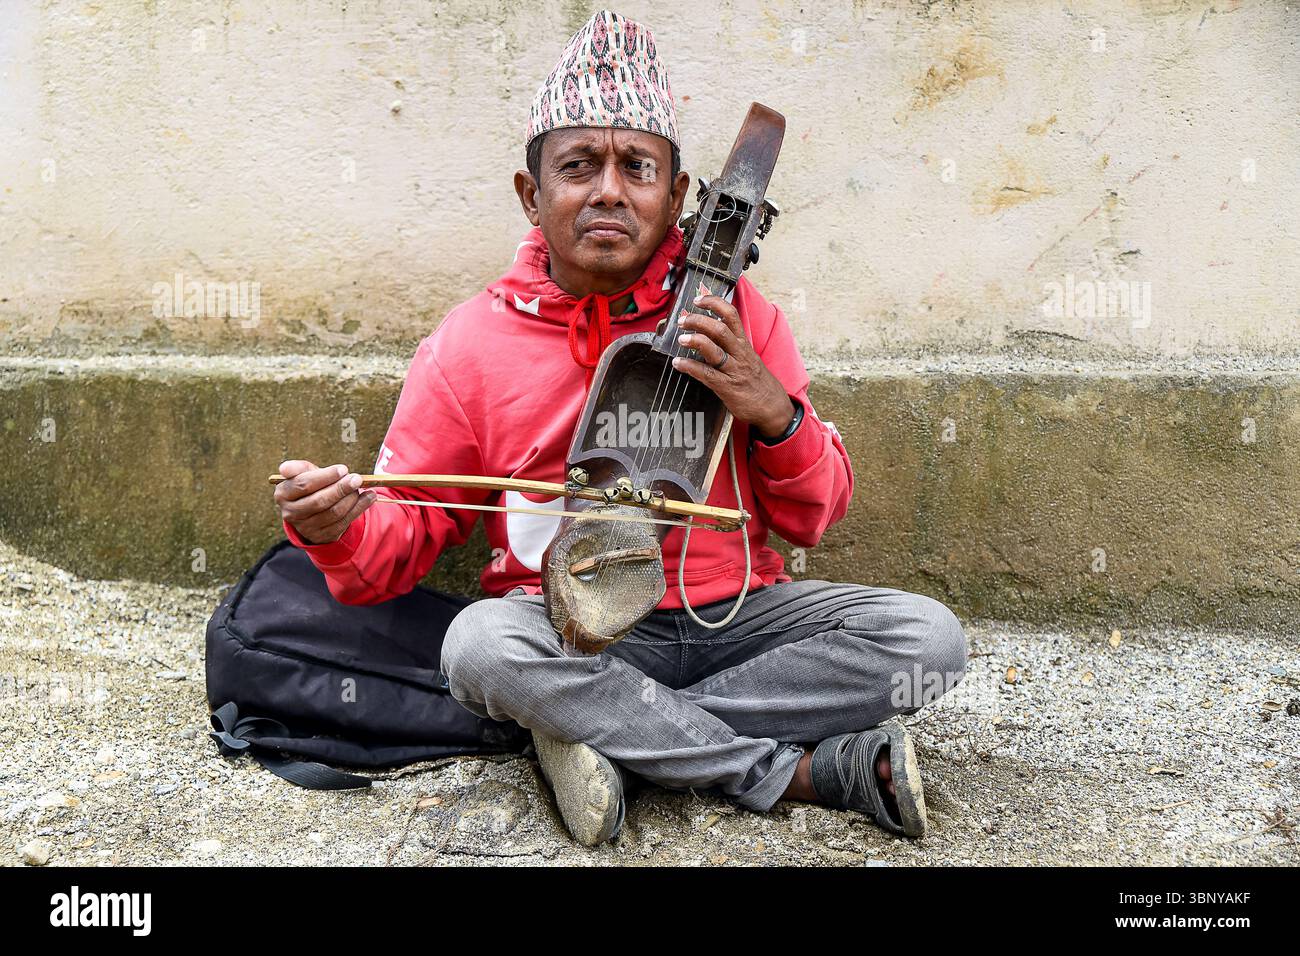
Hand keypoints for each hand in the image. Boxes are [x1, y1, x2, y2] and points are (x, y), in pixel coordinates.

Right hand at [275, 460, 377, 544]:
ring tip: (361, 486)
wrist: (312, 511)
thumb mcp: (303, 474)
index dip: (325, 477)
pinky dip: (360, 508)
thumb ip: (298, 468)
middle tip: (357, 478)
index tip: (343, 469)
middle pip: (319, 501)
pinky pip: (344, 522)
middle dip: (341, 488)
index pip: (303, 485)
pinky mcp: (323, 535)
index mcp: (283, 494)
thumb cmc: (310, 486)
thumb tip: (284, 468)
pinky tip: (369, 497)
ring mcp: (307, 527)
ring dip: (351, 498)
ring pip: (333, 512)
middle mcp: (291, 513)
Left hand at [671, 292, 794, 438]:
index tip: (699, 300)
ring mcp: (733, 370)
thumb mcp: (747, 357)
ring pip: (713, 349)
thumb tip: (706, 331)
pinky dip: (689, 367)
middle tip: (683, 320)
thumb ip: (730, 345)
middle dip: (699, 321)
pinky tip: (678, 364)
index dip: (714, 303)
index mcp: (744, 344)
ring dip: (694, 341)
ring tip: (681, 338)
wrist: (772, 407)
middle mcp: (739, 354)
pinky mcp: (727, 388)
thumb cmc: (757, 382)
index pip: (731, 315)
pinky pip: (706, 374)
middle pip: (720, 329)